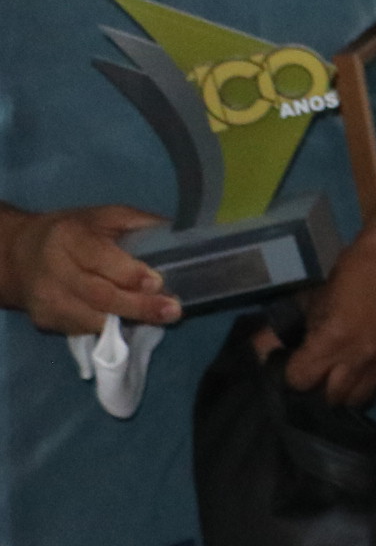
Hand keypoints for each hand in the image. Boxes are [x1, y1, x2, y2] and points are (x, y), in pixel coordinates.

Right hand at [0, 206, 180, 333]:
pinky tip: (129, 322)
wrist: (22, 254)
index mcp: (69, 236)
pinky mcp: (45, 320)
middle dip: (139, 305)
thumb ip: (141, 224)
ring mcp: (47, 299)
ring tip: (158, 318)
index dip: (128, 273)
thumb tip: (184, 236)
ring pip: (92, 318)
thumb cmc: (77, 231)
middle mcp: (54, 269)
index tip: (157, 282)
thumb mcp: (106, 216)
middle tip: (171, 311)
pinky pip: (84, 329)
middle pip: (99, 294)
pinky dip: (110, 328)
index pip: (98, 258)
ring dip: (128, 321)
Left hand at [284, 240, 375, 407]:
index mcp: (333, 340)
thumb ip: (287, 331)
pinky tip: (359, 367)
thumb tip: (257, 350)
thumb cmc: (351, 275)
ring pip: (356, 400)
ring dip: (344, 390)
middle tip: (316, 372)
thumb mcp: (313, 300)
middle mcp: (359, 358)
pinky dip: (365, 382)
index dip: (294, 374)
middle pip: (329, 398)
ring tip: (339, 375)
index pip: (301, 381)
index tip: (294, 365)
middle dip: (319, 386)